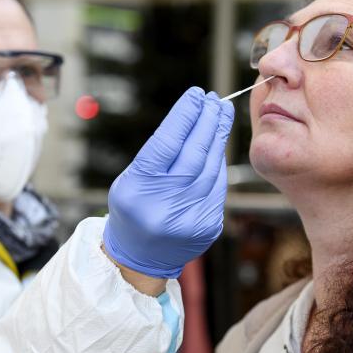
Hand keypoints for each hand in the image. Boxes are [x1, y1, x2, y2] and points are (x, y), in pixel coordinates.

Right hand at [103, 87, 233, 278]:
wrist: (141, 257)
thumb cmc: (133, 208)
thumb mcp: (131, 179)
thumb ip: (159, 153)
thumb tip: (194, 116)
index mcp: (138, 190)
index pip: (168, 143)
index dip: (185, 115)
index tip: (197, 94)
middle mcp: (165, 206)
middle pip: (194, 153)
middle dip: (208, 121)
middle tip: (215, 100)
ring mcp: (190, 218)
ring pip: (211, 167)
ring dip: (218, 137)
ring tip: (221, 113)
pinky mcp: (208, 226)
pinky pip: (218, 185)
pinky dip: (218, 163)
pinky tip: (218, 144)